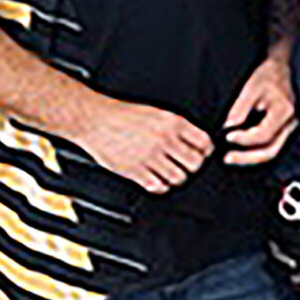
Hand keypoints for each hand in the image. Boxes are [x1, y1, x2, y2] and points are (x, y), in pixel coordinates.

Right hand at [77, 97, 213, 193]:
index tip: (200, 154)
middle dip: (192, 166)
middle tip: (185, 166)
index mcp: (172, 122)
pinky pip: (158, 186)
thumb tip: (197, 144)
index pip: (204, 143)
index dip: (204, 151)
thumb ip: (177, 128)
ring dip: (176, 178)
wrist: (94, 119)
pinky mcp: (134, 170)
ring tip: (169, 173)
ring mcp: (149, 156)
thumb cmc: (123, 115)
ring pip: (178, 177)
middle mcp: (164, 139)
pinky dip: (160, 186)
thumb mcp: (157, 113)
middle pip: (195, 163)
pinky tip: (156, 179)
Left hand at [220, 55, 296, 165]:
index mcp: (284, 111)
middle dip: (247, 158)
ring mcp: (290, 127)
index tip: (226, 135)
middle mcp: (291, 123)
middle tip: (226, 158)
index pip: (264, 135)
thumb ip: (240, 108)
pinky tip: (241, 150)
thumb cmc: (267, 75)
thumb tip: (227, 128)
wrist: (281, 68)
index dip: (243, 139)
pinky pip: (271, 146)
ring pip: (272, 151)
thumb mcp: (250, 87)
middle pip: (271, 150)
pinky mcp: (285, 129)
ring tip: (230, 157)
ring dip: (250, 158)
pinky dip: (255, 151)